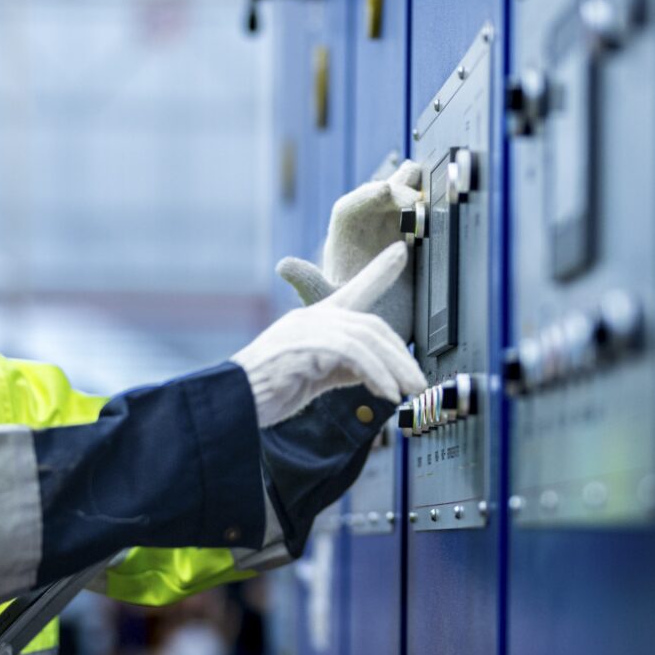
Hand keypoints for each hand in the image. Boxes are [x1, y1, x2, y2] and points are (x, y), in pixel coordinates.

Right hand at [232, 245, 424, 426]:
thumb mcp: (316, 377)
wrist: (234, 400)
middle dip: (400, 355)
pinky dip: (375, 374)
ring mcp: (306, 328)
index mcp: (315, 321)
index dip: (379, 271)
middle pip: (370, 324)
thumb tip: (375, 373)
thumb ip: (344, 369)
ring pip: (366, 337)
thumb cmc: (268, 390)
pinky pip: (352, 354)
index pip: (353, 289)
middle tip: (420, 383)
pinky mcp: (304, 344)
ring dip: (394, 368)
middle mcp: (312, 318)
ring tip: (410, 391)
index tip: (400, 253)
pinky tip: (386, 394)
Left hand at [276, 156, 422, 338]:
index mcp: (341, 242)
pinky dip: (432, 214)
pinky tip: (444, 207)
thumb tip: (284, 266)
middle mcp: (365, 236)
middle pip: (378, 199)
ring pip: (401, 206)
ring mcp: (390, 240)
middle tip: (416, 197)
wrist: (372, 341)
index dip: (368, 195)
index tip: (388, 191)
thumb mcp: (325, 304)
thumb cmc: (343, 322)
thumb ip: (309, 285)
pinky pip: (421, 224)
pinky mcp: (413, 251)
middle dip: (396, 190)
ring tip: (431, 181)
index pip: (350, 207)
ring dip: (415, 192)